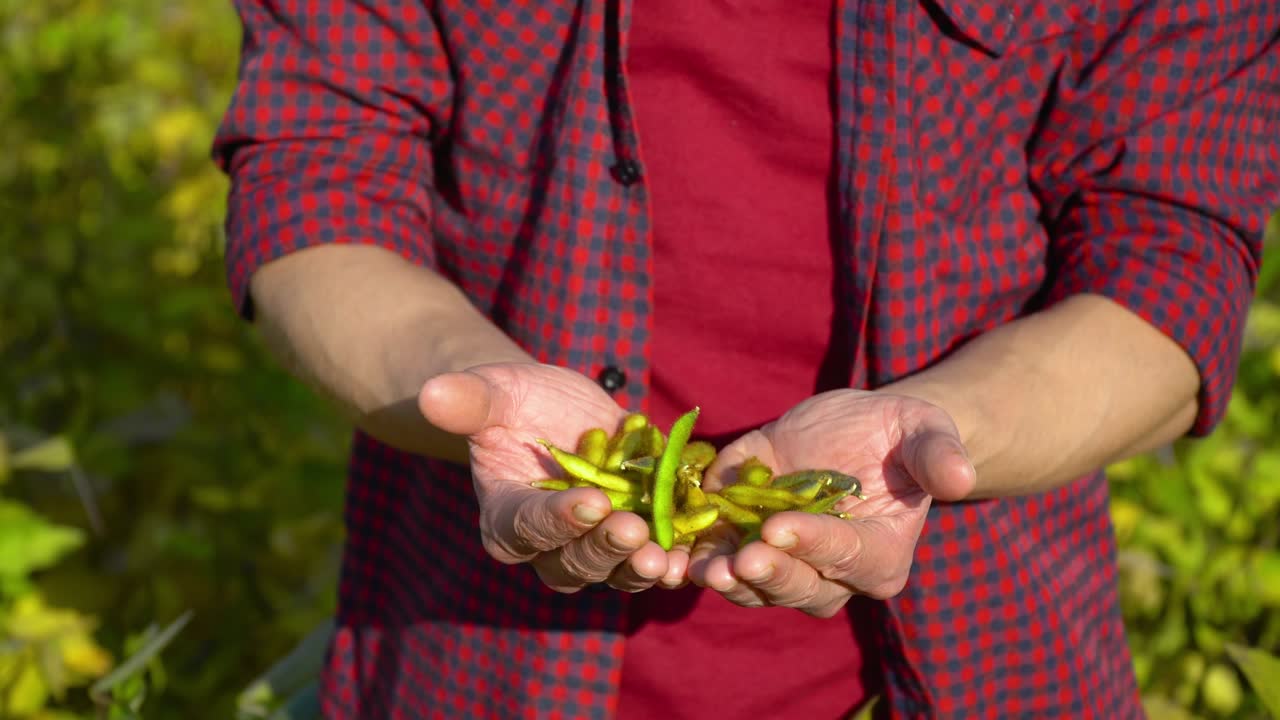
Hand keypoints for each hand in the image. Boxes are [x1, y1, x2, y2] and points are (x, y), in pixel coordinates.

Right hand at [419, 363, 687, 592]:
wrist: (553, 408)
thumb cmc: (512, 401)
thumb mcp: (491, 392)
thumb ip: (466, 401)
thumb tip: (431, 393)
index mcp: (506, 518)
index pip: (528, 527)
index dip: (558, 520)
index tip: (590, 503)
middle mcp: (549, 547)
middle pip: (574, 562)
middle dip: (605, 549)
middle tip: (633, 531)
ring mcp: (595, 545)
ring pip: (616, 571)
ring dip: (641, 567)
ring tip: (666, 557)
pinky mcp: (636, 533)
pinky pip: (654, 557)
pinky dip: (675, 558)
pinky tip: (694, 553)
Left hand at [687, 389, 975, 616]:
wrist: (855, 430)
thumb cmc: (899, 434)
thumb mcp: (923, 430)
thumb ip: (938, 455)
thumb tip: (959, 478)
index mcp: (881, 555)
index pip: (849, 559)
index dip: (815, 544)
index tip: (781, 527)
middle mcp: (832, 574)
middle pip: (800, 588)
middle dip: (768, 573)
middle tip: (741, 557)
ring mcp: (785, 564)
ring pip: (755, 587)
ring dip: (727, 579)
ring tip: (701, 565)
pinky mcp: (744, 542)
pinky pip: (719, 562)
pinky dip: (695, 558)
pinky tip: (673, 550)